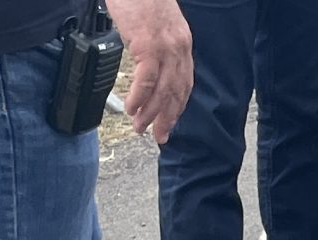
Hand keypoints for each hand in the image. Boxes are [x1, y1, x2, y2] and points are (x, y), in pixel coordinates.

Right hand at [112, 0, 193, 141]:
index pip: (184, 83)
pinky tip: (133, 108)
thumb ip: (157, 45)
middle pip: (176, 92)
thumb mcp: (156, 25)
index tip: (171, 122)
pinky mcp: (149, 46)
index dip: (177, 106)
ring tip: (140, 127)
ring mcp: (165, 49)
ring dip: (151, 113)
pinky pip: (147, 80)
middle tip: (159, 137)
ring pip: (162, 91)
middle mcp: (179, 49)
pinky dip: (140, 98)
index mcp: (182, 45)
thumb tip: (148, 63)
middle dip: (167, 118)